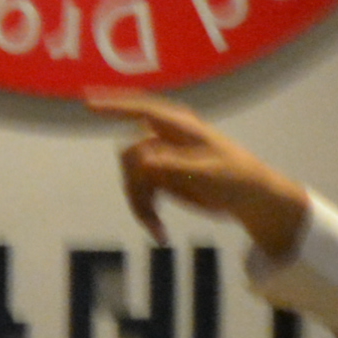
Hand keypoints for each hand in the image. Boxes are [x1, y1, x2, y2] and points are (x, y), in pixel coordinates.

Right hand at [89, 92, 312, 258]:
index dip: (114, 106)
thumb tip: (141, 160)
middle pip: (130, 154)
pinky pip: (140, 193)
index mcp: (181, 127)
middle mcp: (166, 139)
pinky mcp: (162, 179)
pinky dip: (146, 212)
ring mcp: (163, 159)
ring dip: (139, 204)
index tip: (87, 103)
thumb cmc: (237, 177)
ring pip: (131, 178)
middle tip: (148, 215)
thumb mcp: (209, 173)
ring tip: (157, 230)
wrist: (251, 198)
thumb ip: (175, 166)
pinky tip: (160, 233)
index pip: (143, 110)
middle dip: (133, 185)